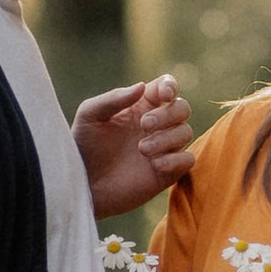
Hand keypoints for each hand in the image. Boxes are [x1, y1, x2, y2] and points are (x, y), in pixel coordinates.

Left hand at [75, 74, 193, 218]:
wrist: (82, 184)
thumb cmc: (83, 146)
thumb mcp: (90, 115)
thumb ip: (114, 98)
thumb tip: (142, 87)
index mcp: (140, 106)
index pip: (166, 87)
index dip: (171, 86)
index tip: (164, 95)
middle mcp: (156, 125)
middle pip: (182, 108)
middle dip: (168, 114)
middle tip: (143, 125)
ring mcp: (163, 148)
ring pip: (185, 132)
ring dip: (166, 138)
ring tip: (141, 149)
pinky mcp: (167, 172)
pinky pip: (187, 160)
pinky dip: (175, 159)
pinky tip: (154, 164)